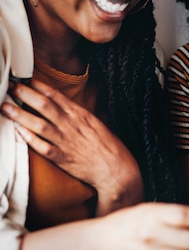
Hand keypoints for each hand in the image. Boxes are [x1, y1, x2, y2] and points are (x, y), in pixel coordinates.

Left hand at [2, 79, 142, 212]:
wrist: (117, 170)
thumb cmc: (109, 148)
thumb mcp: (97, 125)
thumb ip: (80, 116)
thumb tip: (66, 108)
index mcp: (81, 115)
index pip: (57, 96)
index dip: (39, 86)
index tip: (25, 79)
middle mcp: (72, 126)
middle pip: (45, 106)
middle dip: (25, 94)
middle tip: (11, 87)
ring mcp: (67, 142)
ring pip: (40, 125)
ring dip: (20, 115)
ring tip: (5, 107)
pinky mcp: (63, 158)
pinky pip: (43, 147)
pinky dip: (30, 139)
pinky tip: (18, 132)